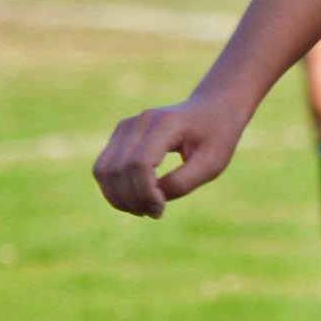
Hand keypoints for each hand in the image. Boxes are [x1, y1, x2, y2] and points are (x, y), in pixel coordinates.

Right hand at [92, 91, 246, 217]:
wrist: (213, 108)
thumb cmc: (217, 136)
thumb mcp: (212, 163)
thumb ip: (182, 182)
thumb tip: (151, 198)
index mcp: (167, 124)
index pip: (140, 164)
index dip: (145, 193)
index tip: (161, 208)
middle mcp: (141, 121)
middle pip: (117, 170)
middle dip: (131, 200)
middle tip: (155, 212)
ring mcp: (126, 126)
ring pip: (103, 170)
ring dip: (118, 198)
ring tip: (145, 209)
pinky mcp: (119, 135)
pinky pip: (103, 168)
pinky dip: (114, 189)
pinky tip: (137, 199)